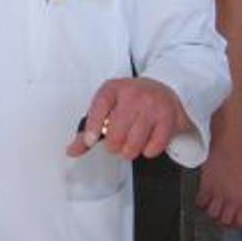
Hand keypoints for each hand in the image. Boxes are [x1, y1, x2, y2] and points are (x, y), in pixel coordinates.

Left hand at [66, 78, 191, 160]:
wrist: (166, 89)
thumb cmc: (132, 101)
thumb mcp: (108, 107)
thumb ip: (90, 128)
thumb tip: (73, 150)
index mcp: (114, 89)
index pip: (100, 106)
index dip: (93, 126)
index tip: (89, 141)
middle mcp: (133, 95)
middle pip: (116, 135)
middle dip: (114, 146)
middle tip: (118, 141)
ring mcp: (152, 106)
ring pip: (133, 145)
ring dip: (129, 151)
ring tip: (131, 142)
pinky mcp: (168, 118)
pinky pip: (152, 148)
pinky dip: (148, 151)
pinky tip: (147, 140)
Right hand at [196, 147, 241, 228]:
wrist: (229, 148)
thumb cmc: (239, 162)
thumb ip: (240, 198)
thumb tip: (234, 208)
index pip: (238, 223)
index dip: (233, 224)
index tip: (229, 221)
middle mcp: (232, 200)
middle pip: (223, 221)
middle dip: (220, 219)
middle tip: (218, 213)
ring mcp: (218, 194)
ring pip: (211, 214)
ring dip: (210, 211)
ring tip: (210, 204)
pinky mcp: (206, 187)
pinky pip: (200, 203)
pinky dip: (200, 202)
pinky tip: (203, 197)